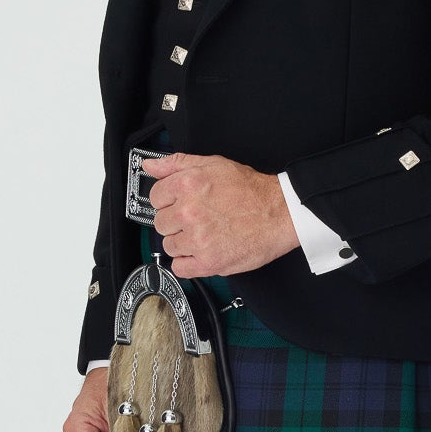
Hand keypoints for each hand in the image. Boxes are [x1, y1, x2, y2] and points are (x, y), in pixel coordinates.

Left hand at [145, 153, 299, 276]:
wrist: (280, 214)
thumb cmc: (252, 190)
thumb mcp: (214, 164)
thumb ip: (177, 163)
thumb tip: (151, 165)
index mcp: (188, 185)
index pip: (155, 197)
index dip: (168, 201)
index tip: (179, 204)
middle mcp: (189, 211)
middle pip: (160, 223)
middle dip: (175, 222)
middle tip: (195, 220)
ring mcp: (197, 239)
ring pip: (169, 246)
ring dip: (182, 243)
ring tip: (203, 235)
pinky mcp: (208, 262)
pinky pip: (180, 268)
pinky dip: (188, 263)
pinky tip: (201, 252)